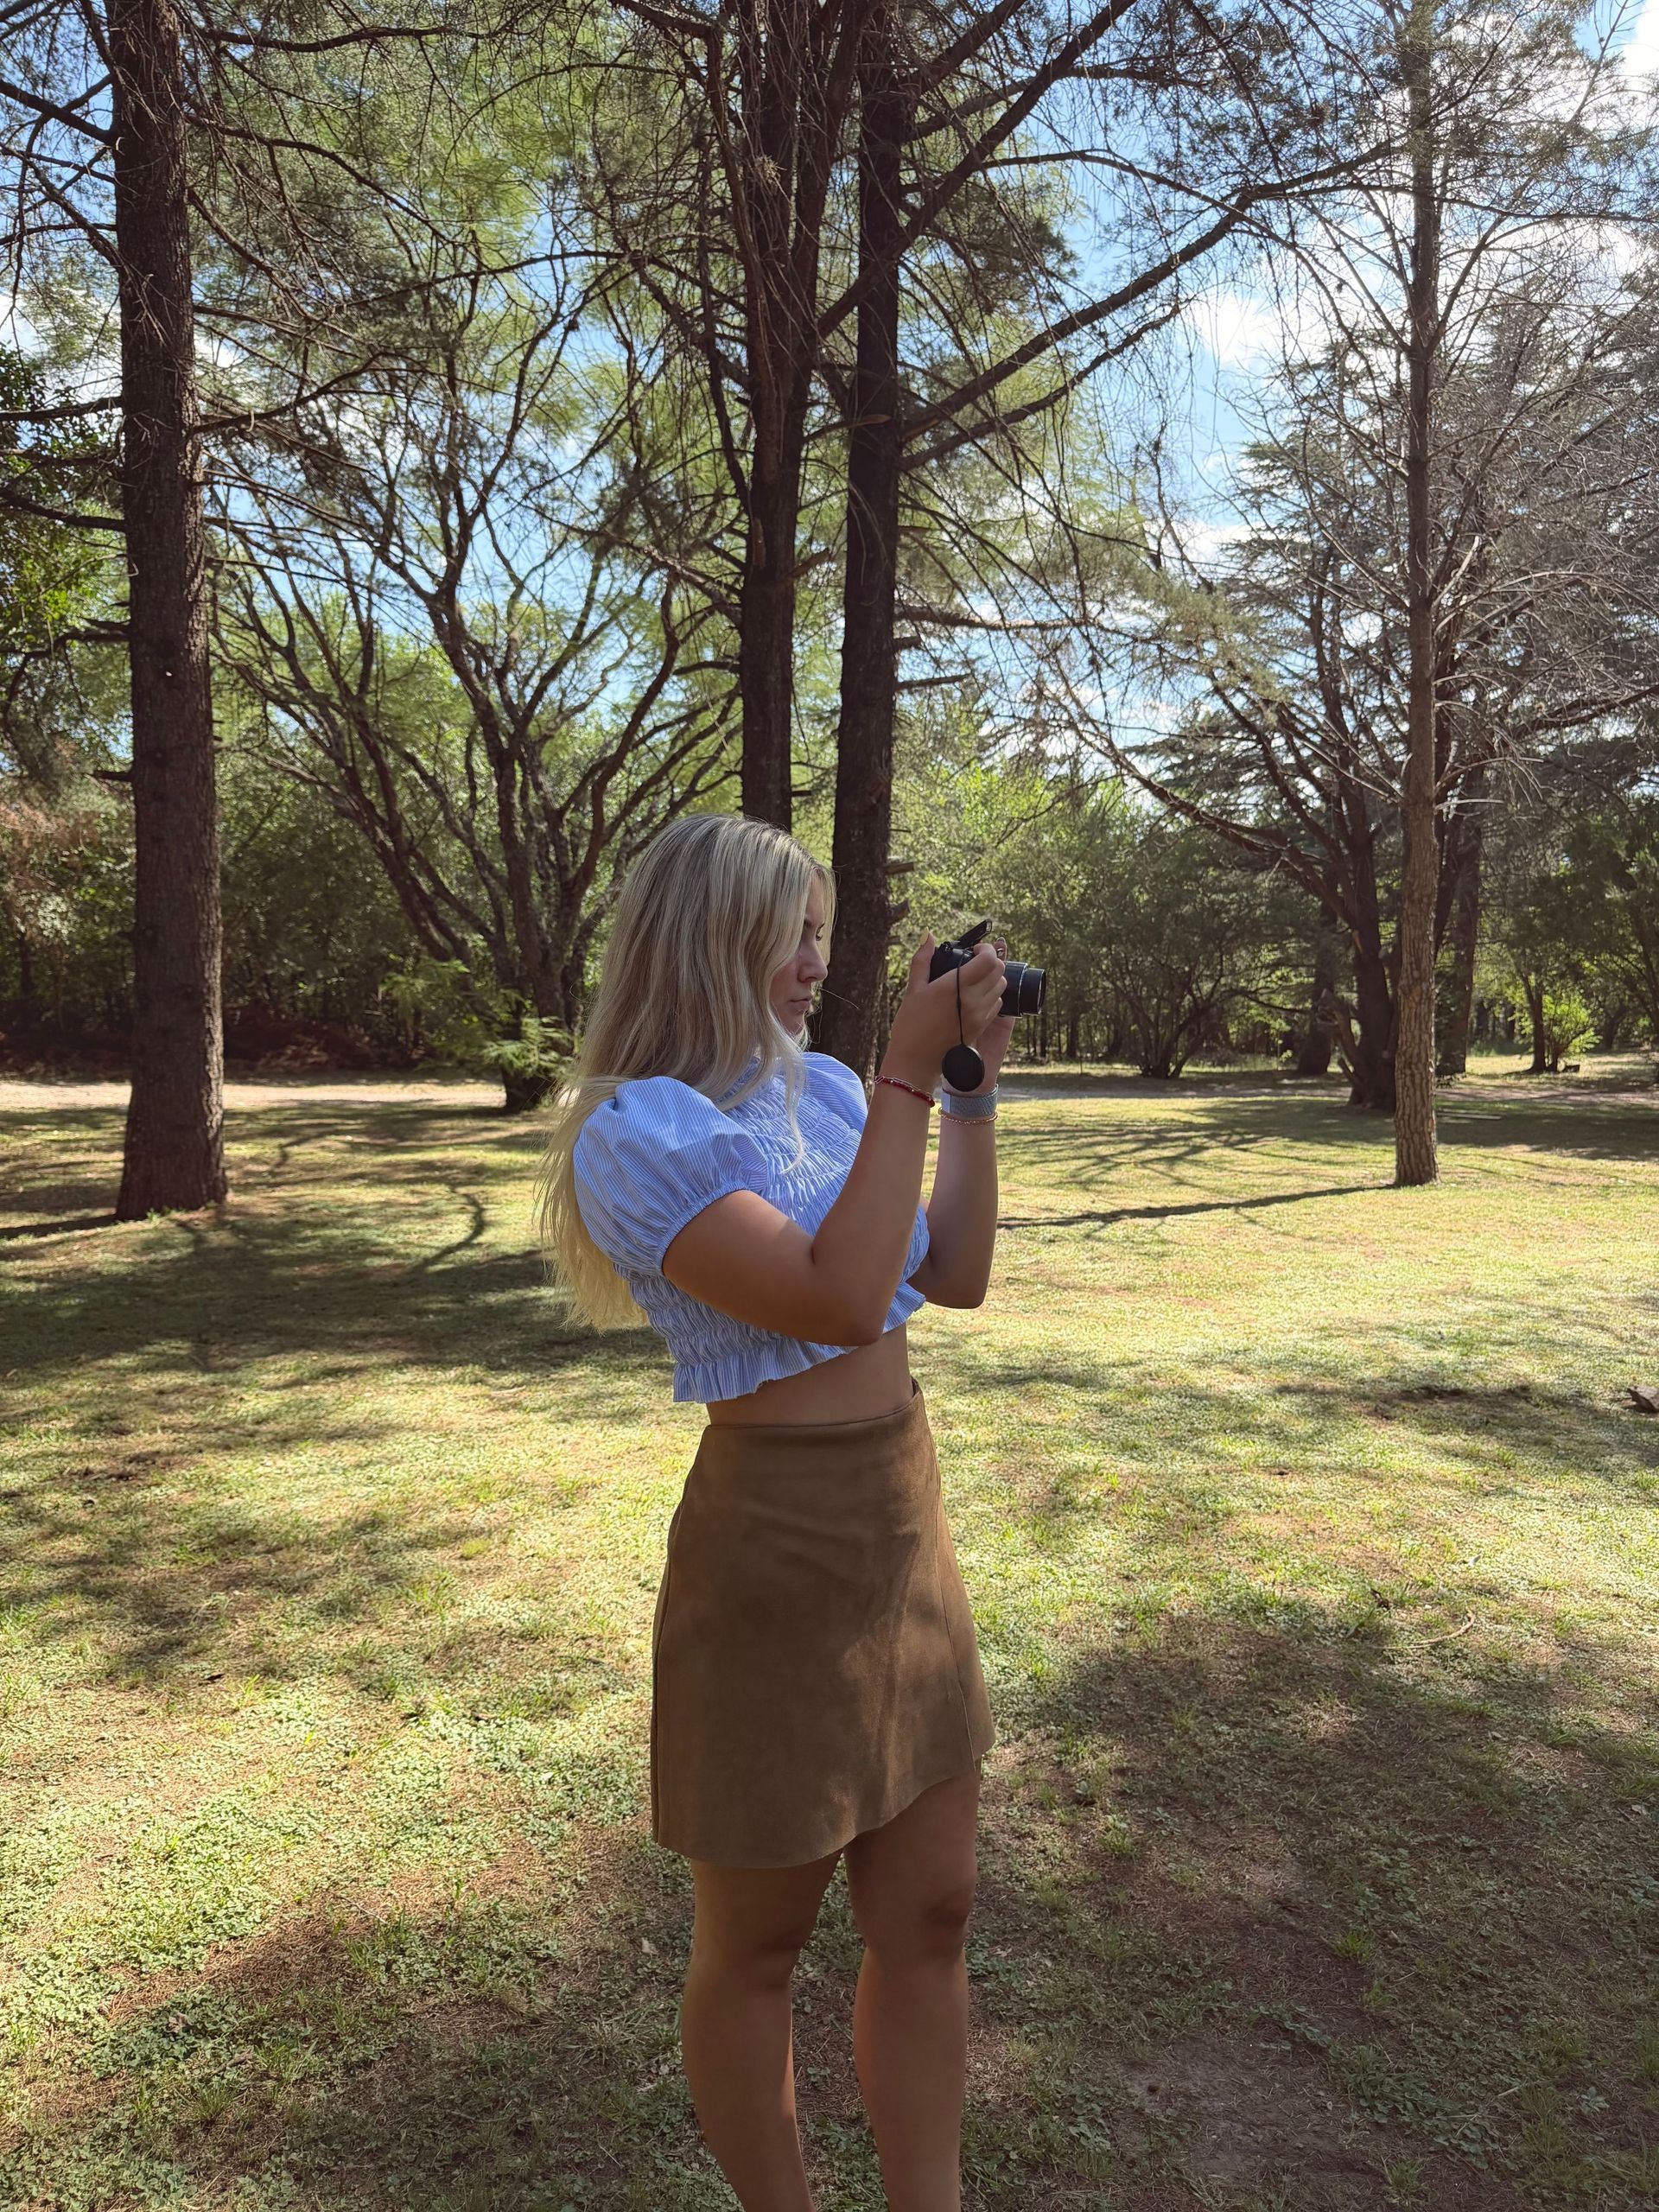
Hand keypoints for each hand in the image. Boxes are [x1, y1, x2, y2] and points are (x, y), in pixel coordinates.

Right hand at [882, 934, 1006, 1089]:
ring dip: (992, 978)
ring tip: (975, 979)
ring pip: (1001, 987)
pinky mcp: (981, 1027)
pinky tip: (975, 997)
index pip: (989, 960)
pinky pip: (996, 1005)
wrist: (915, 1060)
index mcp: (955, 986)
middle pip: (999, 971)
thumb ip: (922, 959)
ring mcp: (979, 1015)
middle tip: (976, 961)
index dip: (986, 950)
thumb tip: (928, 935)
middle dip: (991, 961)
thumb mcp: (913, 989)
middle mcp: (972, 1000)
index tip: (975, 950)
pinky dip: (991, 996)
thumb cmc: (910, 1024)